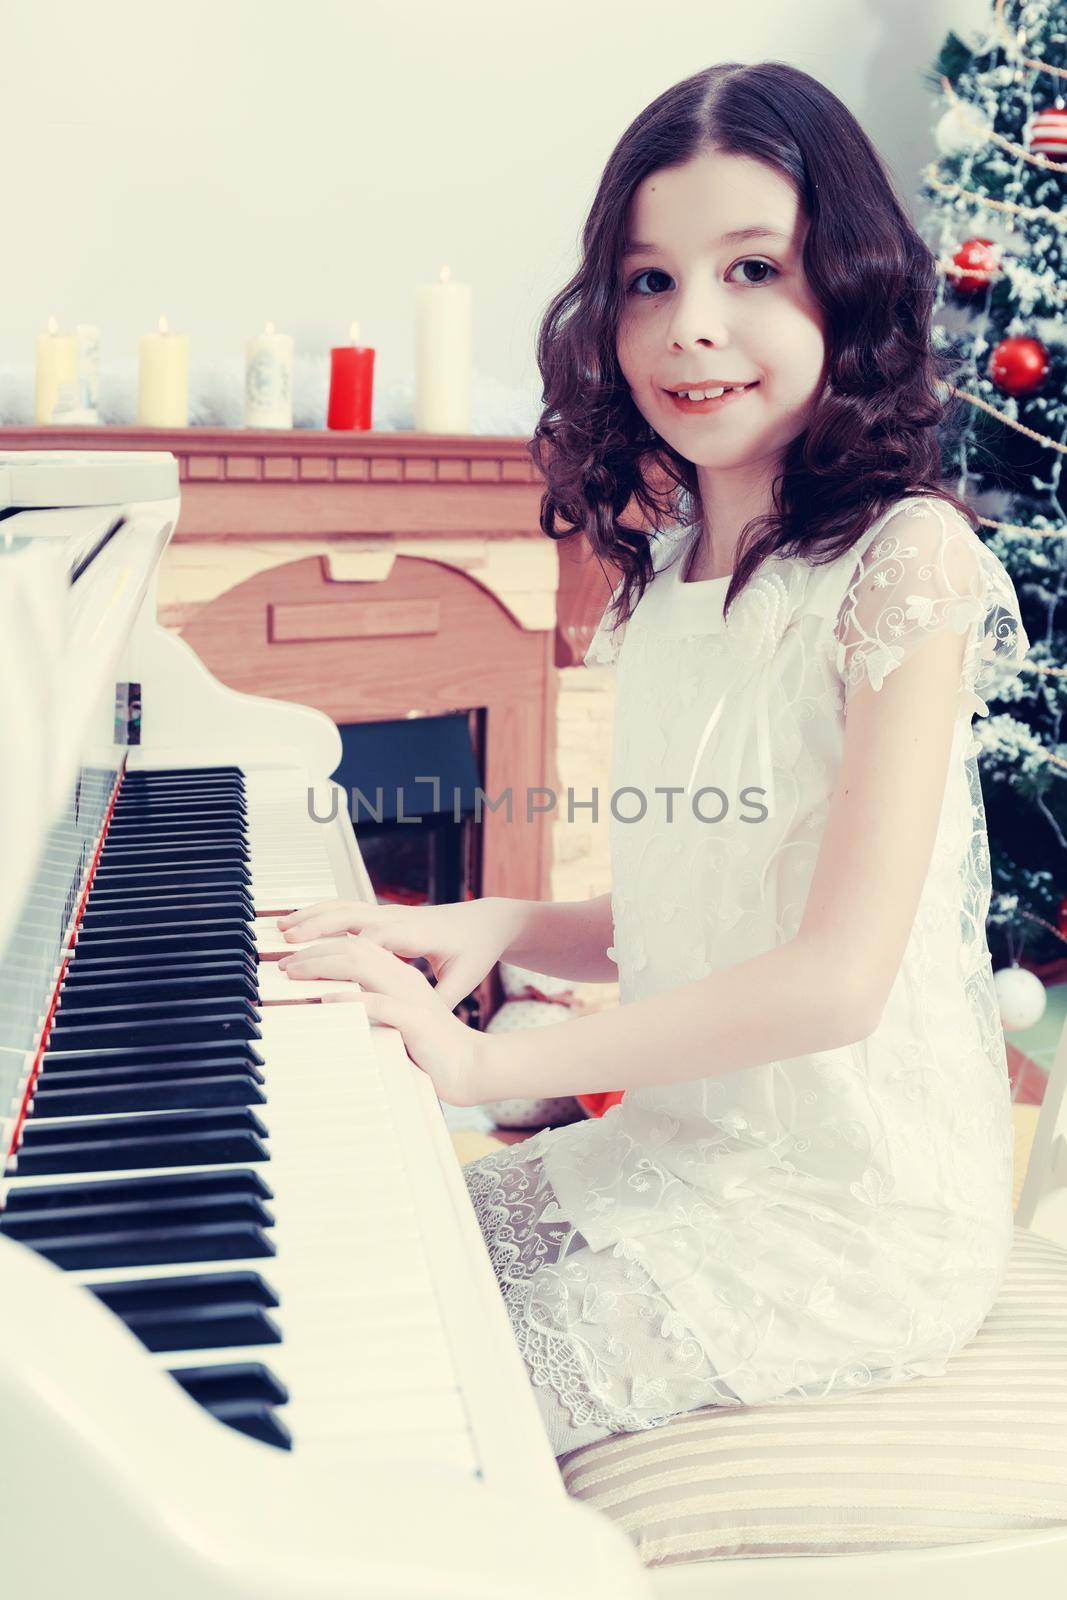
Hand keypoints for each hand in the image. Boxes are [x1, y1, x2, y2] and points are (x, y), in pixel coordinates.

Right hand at [277, 896, 526, 1011]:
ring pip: (343, 908)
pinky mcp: (385, 915)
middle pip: (350, 918)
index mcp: (418, 933)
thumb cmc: (475, 951)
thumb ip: (442, 999)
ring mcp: (390, 913)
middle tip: (287, 946)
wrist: (486, 922)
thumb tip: (419, 1021)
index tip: (320, 967)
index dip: (345, 951)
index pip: (374, 939)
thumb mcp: (465, 979)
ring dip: (311, 916)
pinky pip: (347, 910)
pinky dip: (320, 913)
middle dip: (317, 930)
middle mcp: (399, 918)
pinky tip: (299, 923)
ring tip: (282, 928)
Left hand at [279, 933, 491, 1107]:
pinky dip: (350, 999)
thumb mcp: (396, 1020)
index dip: (322, 947)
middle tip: (283, 963)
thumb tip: (332, 1006)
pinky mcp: (415, 1021)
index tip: (292, 959)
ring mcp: (410, 997)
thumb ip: (370, 1007)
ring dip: (323, 967)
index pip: (356, 947)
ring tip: (295, 974)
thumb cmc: (431, 1047)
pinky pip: (378, 1004)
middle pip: (353, 950)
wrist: (471, 1066)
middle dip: (313, 952)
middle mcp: (404, 979)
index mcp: (400, 975)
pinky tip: (327, 1000)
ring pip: (361, 967)